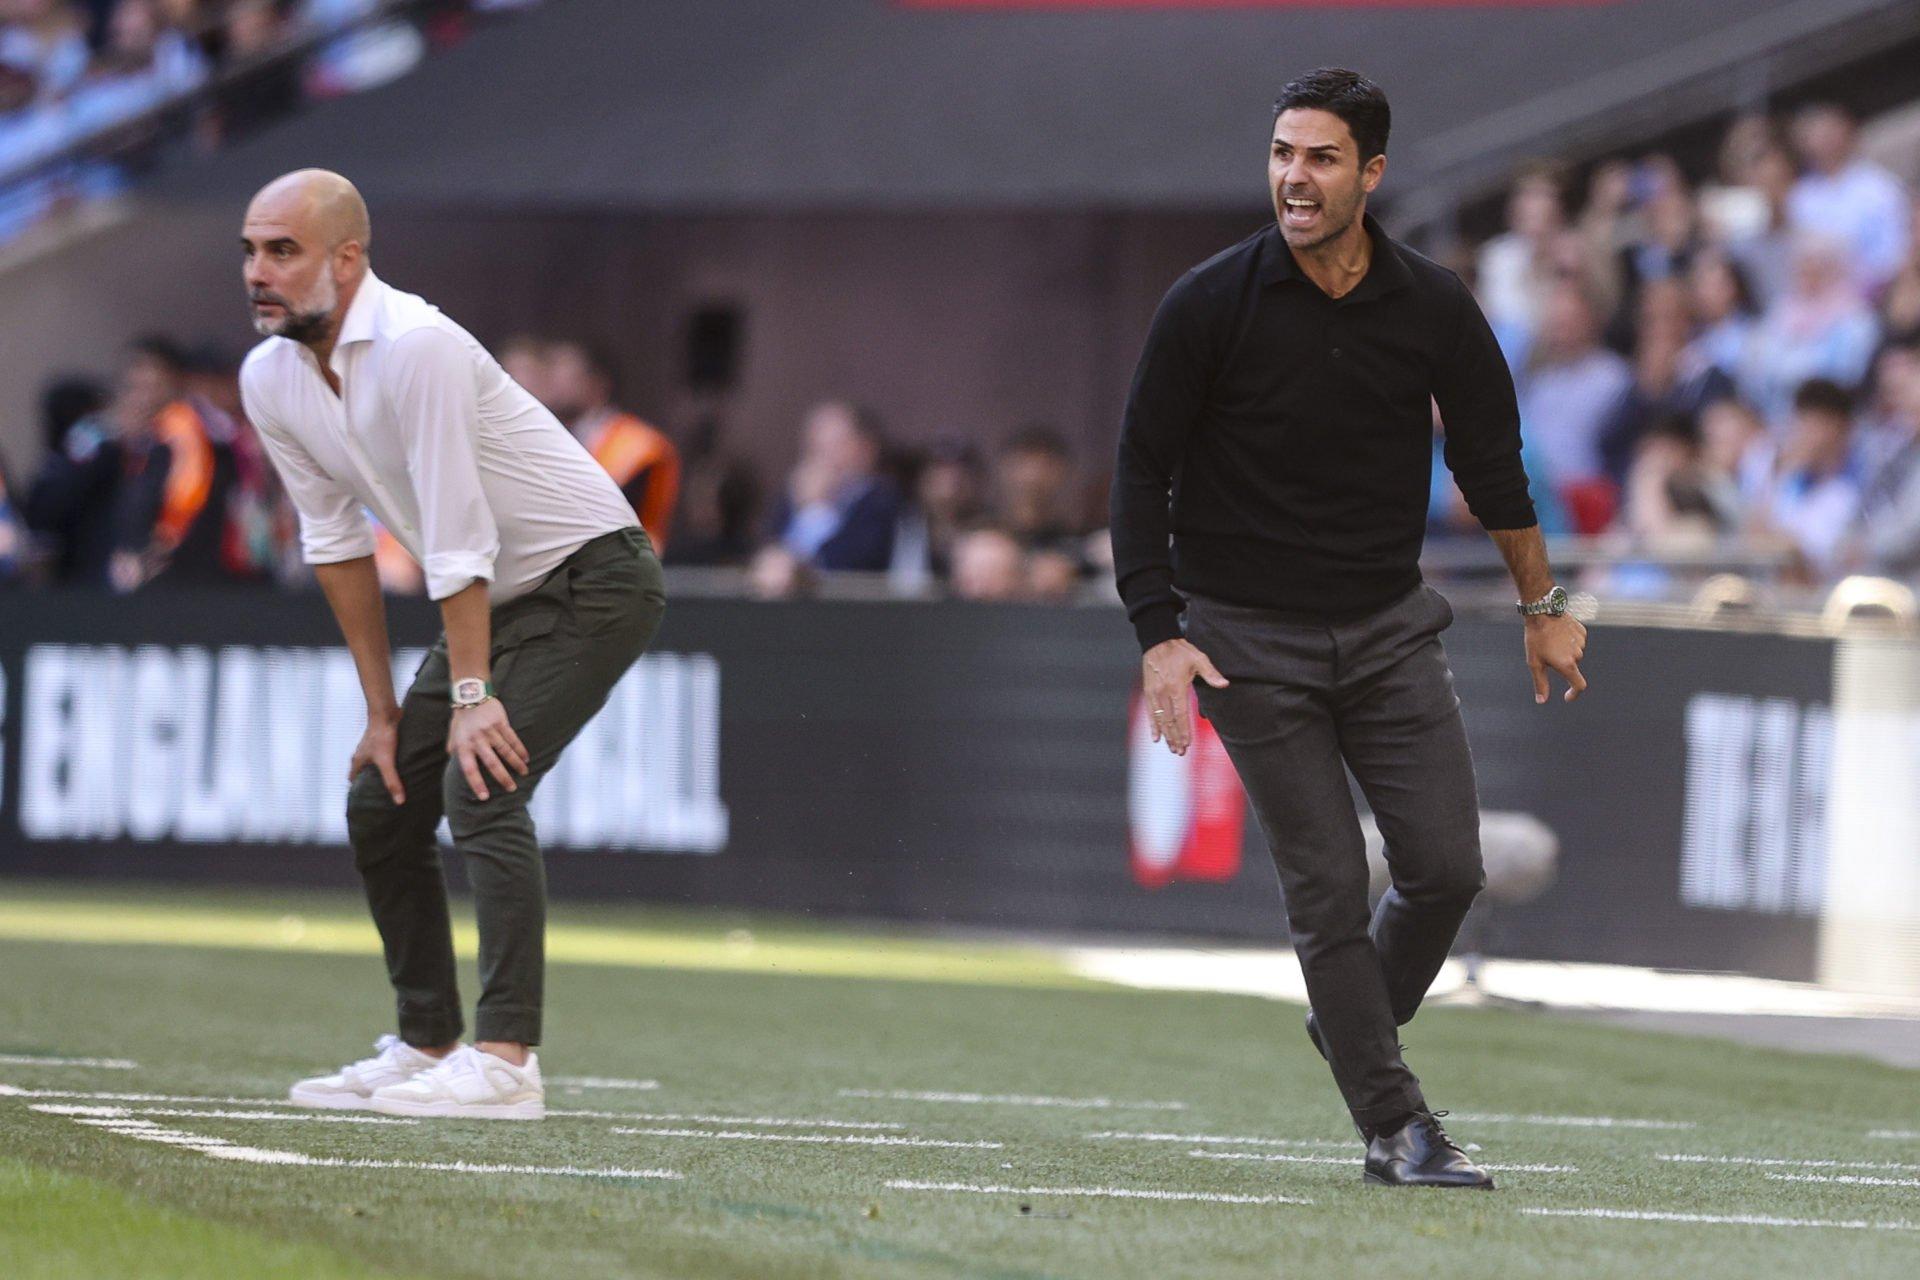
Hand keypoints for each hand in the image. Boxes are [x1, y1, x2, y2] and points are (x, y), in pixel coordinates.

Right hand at [350, 705, 405, 803]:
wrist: (386, 712)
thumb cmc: (381, 735)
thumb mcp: (387, 762)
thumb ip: (392, 781)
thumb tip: (399, 801)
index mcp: (357, 761)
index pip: (352, 780)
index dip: (357, 790)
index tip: (364, 799)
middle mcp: (362, 754)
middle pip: (363, 772)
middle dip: (370, 781)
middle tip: (380, 792)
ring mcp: (371, 746)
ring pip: (373, 762)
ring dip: (380, 770)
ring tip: (391, 779)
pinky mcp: (382, 739)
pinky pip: (383, 753)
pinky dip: (388, 760)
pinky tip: (399, 763)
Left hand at [446, 697, 529, 800]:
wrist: (470, 694)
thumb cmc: (461, 717)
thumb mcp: (453, 735)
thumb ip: (453, 749)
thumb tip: (453, 764)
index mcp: (463, 745)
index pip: (469, 769)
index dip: (477, 783)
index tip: (484, 797)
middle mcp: (477, 740)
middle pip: (492, 762)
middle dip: (502, 777)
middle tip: (511, 789)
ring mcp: (490, 731)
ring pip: (505, 751)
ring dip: (515, 763)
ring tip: (523, 774)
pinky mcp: (501, 722)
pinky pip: (512, 738)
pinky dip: (520, 749)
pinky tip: (526, 758)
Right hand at [1142, 638, 1228, 756]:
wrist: (1158, 641)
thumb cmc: (1180, 651)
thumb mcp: (1199, 659)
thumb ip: (1211, 673)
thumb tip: (1224, 684)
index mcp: (1176, 686)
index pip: (1181, 714)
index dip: (1184, 730)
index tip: (1187, 743)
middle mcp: (1163, 692)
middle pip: (1170, 721)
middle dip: (1175, 738)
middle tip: (1180, 752)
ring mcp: (1154, 693)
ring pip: (1160, 720)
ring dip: (1166, 735)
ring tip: (1172, 748)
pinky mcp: (1148, 692)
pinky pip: (1151, 713)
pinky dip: (1153, 726)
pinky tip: (1156, 737)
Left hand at [1524, 614, 1587, 703]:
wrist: (1542, 612)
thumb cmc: (1536, 639)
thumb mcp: (1534, 663)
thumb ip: (1540, 683)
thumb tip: (1542, 701)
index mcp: (1567, 665)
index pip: (1579, 685)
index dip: (1574, 693)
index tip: (1567, 696)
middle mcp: (1578, 655)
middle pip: (1572, 667)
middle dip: (1561, 664)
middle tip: (1546, 653)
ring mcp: (1582, 643)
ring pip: (1574, 654)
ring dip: (1565, 652)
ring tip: (1551, 640)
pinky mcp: (1582, 632)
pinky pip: (1577, 642)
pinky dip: (1569, 641)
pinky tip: (1559, 633)